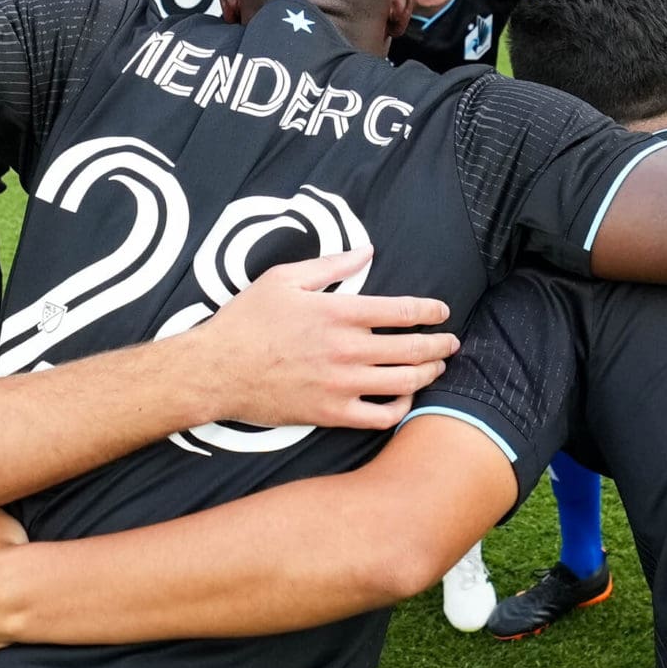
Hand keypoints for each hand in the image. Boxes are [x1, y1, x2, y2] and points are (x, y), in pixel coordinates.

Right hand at [185, 249, 455, 432]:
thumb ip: (331, 264)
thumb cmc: (247, 320)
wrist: (215, 371)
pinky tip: (404, 398)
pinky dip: (400, 408)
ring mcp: (340, 384)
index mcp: (338, 312)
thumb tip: (368, 251)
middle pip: (413, 348)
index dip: (430, 311)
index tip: (441, 311)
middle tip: (451, 342)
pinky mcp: (330, 414)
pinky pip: (380, 416)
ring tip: (436, 368)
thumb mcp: (284, 278)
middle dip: (440, 345)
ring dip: (428, 374)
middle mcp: (346, 349)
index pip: (403, 310)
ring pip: (404, 382)